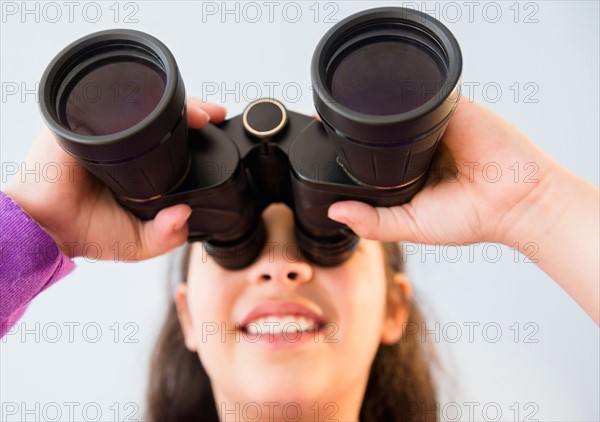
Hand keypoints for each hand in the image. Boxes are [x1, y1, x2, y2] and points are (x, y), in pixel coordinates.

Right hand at [4, 98, 225, 260]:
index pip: (169, 137)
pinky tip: (157, 102)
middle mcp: (121, 144)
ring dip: (170, 101)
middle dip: (190, 109)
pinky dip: (132, 98)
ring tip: (197, 112)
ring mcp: (100, 130)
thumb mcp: (138, 241)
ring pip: (139, 103)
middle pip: (159, 115)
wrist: (48, 230)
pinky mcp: (78, 122)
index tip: (216, 124)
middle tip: (212, 116)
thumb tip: (185, 214)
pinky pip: (105, 101)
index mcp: (137, 165)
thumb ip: (166, 235)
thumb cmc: (86, 232)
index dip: (194, 130)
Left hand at [327, 97, 558, 246]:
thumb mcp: (411, 226)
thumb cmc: (470, 217)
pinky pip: (423, 94)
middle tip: (330, 125)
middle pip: (381, 130)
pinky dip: (407, 95)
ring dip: (377, 109)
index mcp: (410, 172)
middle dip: (358, 127)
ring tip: (349, 112)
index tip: (325, 143)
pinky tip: (388, 100)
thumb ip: (373, 222)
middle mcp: (421, 146)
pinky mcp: (453, 108)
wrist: (516, 200)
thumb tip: (335, 212)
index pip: (373, 156)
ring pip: (397, 109)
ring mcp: (436, 125)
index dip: (349, 150)